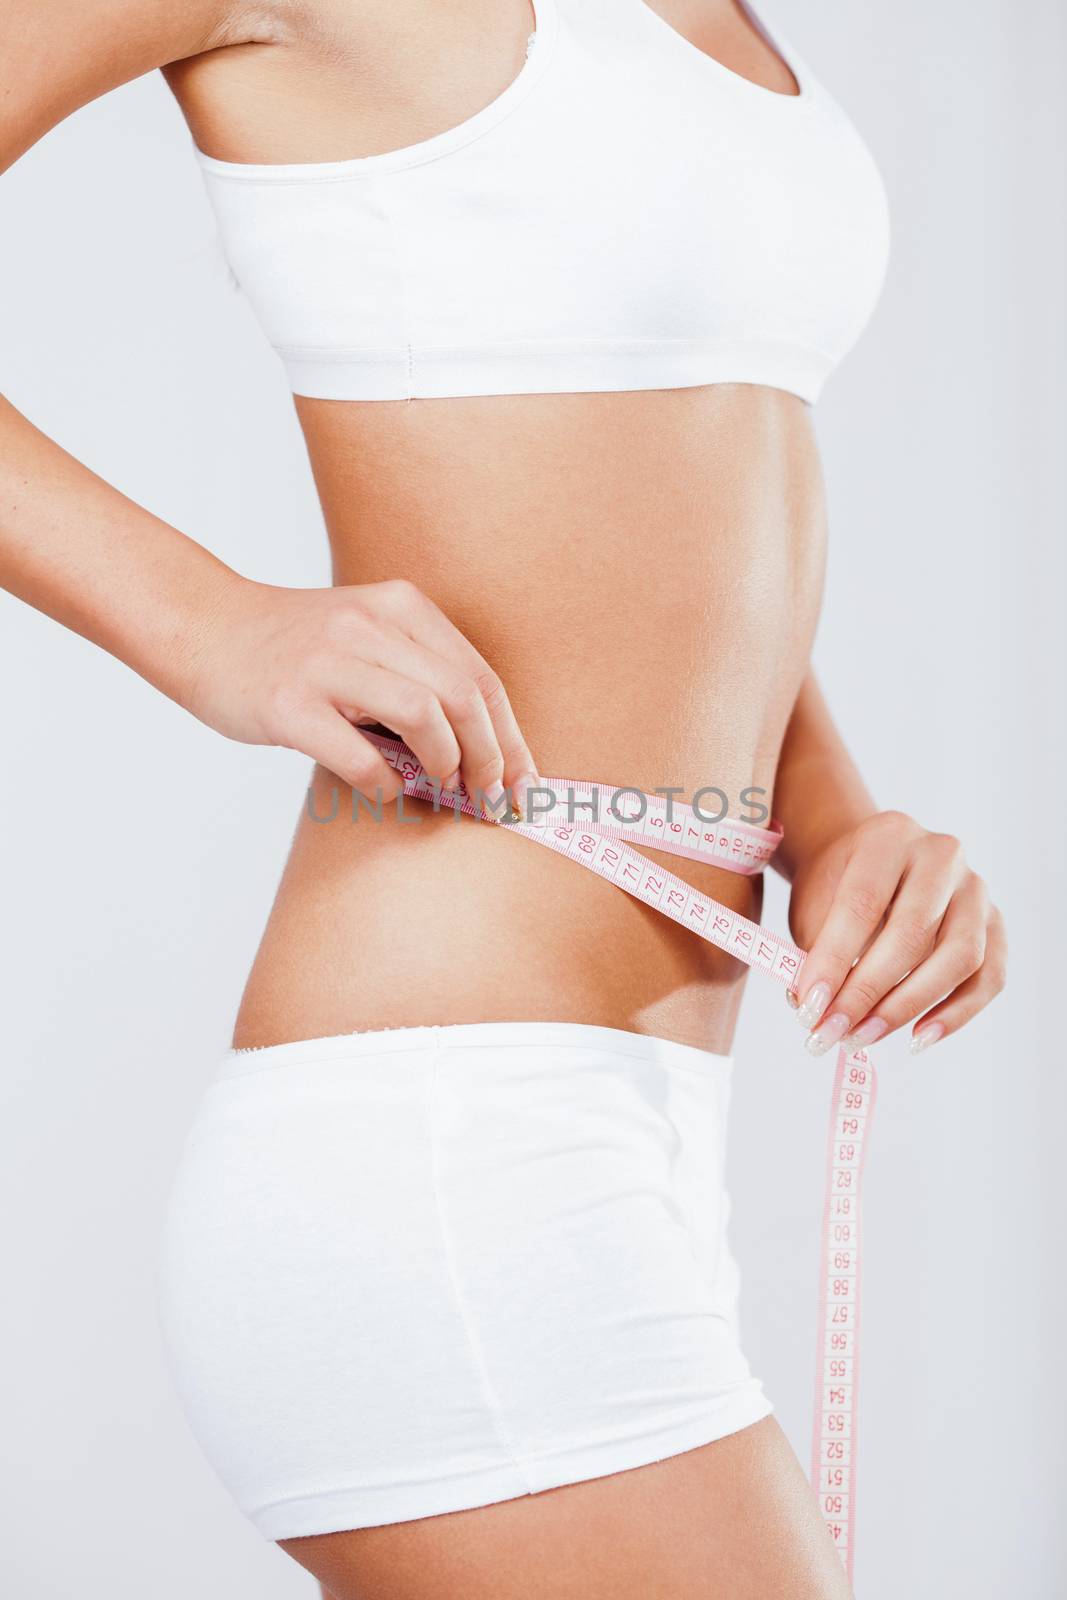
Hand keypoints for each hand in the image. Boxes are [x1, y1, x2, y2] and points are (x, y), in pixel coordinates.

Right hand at [183, 575, 539, 807]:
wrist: (203, 629)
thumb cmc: (294, 649)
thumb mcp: (366, 637)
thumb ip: (418, 678)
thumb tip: (482, 758)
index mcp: (399, 606)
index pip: (479, 676)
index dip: (511, 737)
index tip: (524, 784)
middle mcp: (367, 625)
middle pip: (462, 696)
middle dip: (491, 758)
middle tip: (491, 798)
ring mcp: (327, 662)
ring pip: (423, 715)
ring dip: (447, 765)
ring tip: (445, 790)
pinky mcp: (289, 703)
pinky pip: (360, 755)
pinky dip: (384, 784)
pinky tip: (384, 792)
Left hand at [786, 811, 1005, 1055]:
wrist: (865, 862)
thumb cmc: (836, 886)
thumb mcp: (813, 904)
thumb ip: (815, 951)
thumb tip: (816, 1011)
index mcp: (888, 837)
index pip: (863, 903)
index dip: (835, 960)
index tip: (810, 1007)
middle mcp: (941, 855)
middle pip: (913, 933)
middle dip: (868, 991)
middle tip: (834, 1030)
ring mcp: (976, 888)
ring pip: (960, 956)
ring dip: (910, 1006)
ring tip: (866, 1036)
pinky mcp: (996, 922)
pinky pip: (989, 976)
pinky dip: (957, 1013)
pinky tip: (919, 1038)